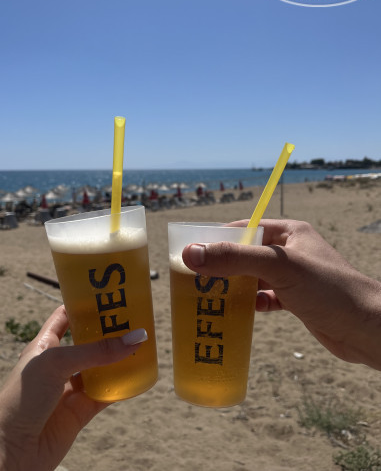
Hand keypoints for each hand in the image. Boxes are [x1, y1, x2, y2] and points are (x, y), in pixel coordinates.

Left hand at [0, 306, 146, 470]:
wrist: (10, 451)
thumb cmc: (21, 399)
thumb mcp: (57, 363)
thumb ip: (96, 351)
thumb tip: (135, 337)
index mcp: (45, 346)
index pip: (65, 317)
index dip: (84, 305)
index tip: (107, 294)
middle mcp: (58, 365)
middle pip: (88, 342)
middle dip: (109, 331)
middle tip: (133, 318)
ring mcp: (69, 388)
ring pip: (100, 368)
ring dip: (118, 359)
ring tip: (141, 344)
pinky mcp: (79, 412)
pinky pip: (106, 394)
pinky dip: (121, 387)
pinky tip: (137, 377)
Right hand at [182, 219, 380, 369]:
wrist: (367, 328)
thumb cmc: (329, 289)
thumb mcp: (279, 267)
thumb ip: (235, 258)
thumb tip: (192, 254)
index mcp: (289, 232)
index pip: (245, 227)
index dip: (218, 237)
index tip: (192, 251)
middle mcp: (290, 251)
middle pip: (246, 253)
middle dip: (222, 265)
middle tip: (195, 278)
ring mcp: (293, 276)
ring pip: (253, 277)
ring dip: (234, 286)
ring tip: (209, 296)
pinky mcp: (296, 300)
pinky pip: (265, 297)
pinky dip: (251, 304)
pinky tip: (238, 312)